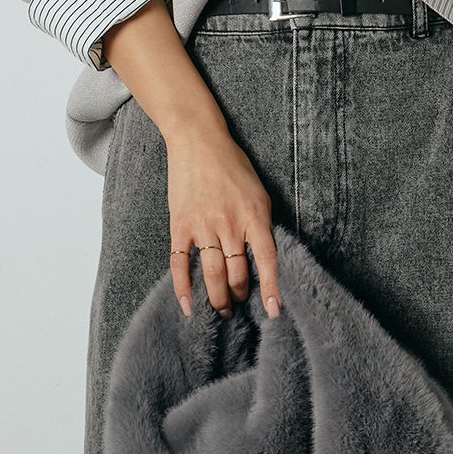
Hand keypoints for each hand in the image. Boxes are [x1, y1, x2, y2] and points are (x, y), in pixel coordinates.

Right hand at [164, 114, 282, 321]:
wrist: (198, 142)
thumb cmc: (233, 166)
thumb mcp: (259, 192)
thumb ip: (262, 224)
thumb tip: (264, 256)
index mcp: (254, 215)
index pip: (266, 259)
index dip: (270, 287)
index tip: (272, 311)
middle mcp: (230, 224)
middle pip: (237, 273)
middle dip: (240, 296)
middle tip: (240, 306)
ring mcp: (203, 226)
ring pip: (212, 274)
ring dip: (218, 298)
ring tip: (222, 311)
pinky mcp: (180, 225)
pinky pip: (179, 263)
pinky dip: (183, 288)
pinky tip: (188, 305)